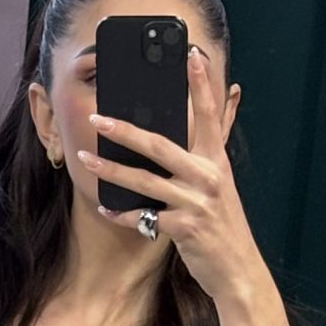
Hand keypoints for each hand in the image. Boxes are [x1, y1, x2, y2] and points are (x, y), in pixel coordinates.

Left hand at [82, 48, 258, 304]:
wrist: (238, 270)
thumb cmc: (223, 227)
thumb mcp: (220, 186)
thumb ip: (206, 155)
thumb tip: (202, 122)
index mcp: (216, 161)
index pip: (209, 115)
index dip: (200, 84)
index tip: (190, 54)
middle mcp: (207, 176)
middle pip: (159, 145)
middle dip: (125, 131)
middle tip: (98, 118)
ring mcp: (195, 202)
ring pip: (144, 181)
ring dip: (111, 171)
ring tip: (87, 159)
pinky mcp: (184, 228)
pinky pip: (145, 217)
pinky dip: (123, 214)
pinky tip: (106, 209)